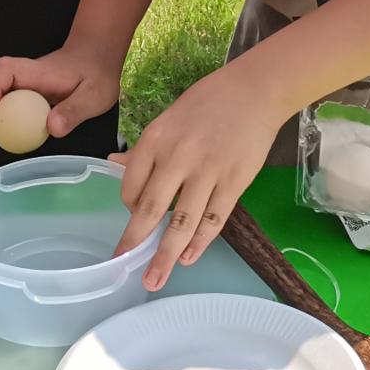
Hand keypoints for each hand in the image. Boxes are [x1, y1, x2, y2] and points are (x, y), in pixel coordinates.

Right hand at [0, 44, 120, 145]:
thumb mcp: (94, 95)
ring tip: (0, 140)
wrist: (95, 58)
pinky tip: (10, 137)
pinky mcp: (19, 97)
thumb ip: (74, 110)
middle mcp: (20, 76)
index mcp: (35, 71)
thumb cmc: (96, 73)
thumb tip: (52, 128)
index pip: (3, 71)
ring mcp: (17, 86)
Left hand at [111, 67, 285, 292]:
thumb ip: (144, 148)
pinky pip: (213, 219)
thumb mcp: (168, 119)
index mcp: (155, 138)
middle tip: (124, 265)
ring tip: (154, 279)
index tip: (135, 217)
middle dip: (135, 242)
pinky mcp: (234, 182)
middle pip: (150, 209)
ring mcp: (207, 171)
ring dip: (166, 255)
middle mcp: (177, 157)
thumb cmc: (208, 102)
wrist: (255, 91)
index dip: (129, 208)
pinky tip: (188, 257)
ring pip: (181, 222)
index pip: (131, 185)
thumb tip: (113, 163)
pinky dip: (199, 242)